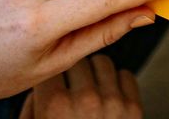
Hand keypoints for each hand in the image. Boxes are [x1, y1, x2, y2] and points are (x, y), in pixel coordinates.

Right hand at [18, 56, 141, 118]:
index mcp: (55, 106)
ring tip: (89, 90)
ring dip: (95, 74)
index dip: (50, 77)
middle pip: (77, 60)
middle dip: (72, 73)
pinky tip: (107, 98)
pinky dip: (117, 84)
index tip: (50, 84)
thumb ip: (33, 105)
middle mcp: (86, 100)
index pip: (51, 66)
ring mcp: (114, 103)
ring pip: (103, 62)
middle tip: (69, 88)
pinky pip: (125, 75)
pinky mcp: (134, 109)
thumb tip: (44, 83)